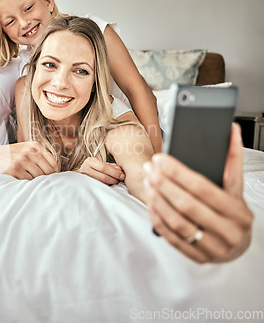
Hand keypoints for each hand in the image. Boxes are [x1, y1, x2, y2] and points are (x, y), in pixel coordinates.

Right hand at [0, 141, 57, 179]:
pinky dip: (24, 183)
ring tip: (25, 178)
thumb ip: (39, 156)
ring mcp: (22, 160)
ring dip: (33, 181)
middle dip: (43, 178)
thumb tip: (55, 172)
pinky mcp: (15, 170)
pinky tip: (18, 179)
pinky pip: (27, 181)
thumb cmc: (8, 155)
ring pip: (38, 178)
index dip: (52, 172)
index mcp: (34, 146)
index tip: (48, 177)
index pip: (53, 163)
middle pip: (47, 172)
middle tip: (36, 180)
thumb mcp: (24, 149)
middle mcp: (30, 152)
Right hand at [77, 157, 124, 184]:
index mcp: (90, 161)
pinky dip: (106, 186)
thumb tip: (119, 170)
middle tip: (119, 179)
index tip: (121, 175)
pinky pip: (98, 186)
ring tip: (115, 181)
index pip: (103, 167)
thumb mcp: (100, 163)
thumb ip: (110, 166)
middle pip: (102, 176)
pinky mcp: (84, 185)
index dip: (114, 172)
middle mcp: (85, 169)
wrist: (81, 172)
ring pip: (100, 183)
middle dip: (114, 179)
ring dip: (111, 183)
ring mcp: (84, 178)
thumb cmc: (93, 167)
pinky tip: (109, 184)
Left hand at [144, 124, 252, 262]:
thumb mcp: (235, 186)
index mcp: (239, 212)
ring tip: (148, 183)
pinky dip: (158, 220)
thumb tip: (231, 129)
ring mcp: (214, 248)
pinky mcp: (199, 258)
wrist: (239, 244)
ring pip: (178, 223)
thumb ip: (232, 159)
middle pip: (187, 205)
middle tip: (150, 169)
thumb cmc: (233, 210)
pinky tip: (150, 204)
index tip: (160, 159)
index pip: (203, 188)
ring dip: (158, 201)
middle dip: (164, 184)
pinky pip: (173, 239)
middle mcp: (229, 232)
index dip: (178, 173)